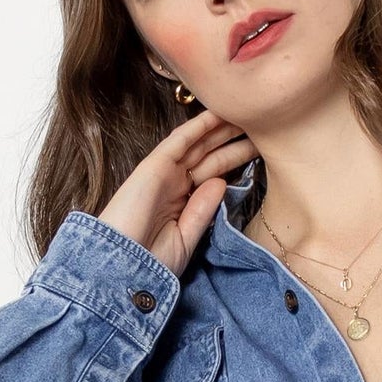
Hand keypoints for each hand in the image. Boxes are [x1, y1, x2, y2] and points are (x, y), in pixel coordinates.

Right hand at [96, 109, 257, 279]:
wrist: (121, 267)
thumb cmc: (150, 263)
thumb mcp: (186, 238)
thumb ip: (203, 211)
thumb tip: (222, 182)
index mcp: (182, 204)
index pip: (213, 176)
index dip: (234, 162)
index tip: (260, 153)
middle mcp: (174, 185)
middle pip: (209, 157)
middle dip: (232, 142)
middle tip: (260, 127)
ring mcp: (163, 174)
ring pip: (197, 145)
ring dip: (218, 129)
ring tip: (243, 114)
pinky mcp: (153, 167)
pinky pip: (179, 142)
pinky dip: (197, 127)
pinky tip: (216, 116)